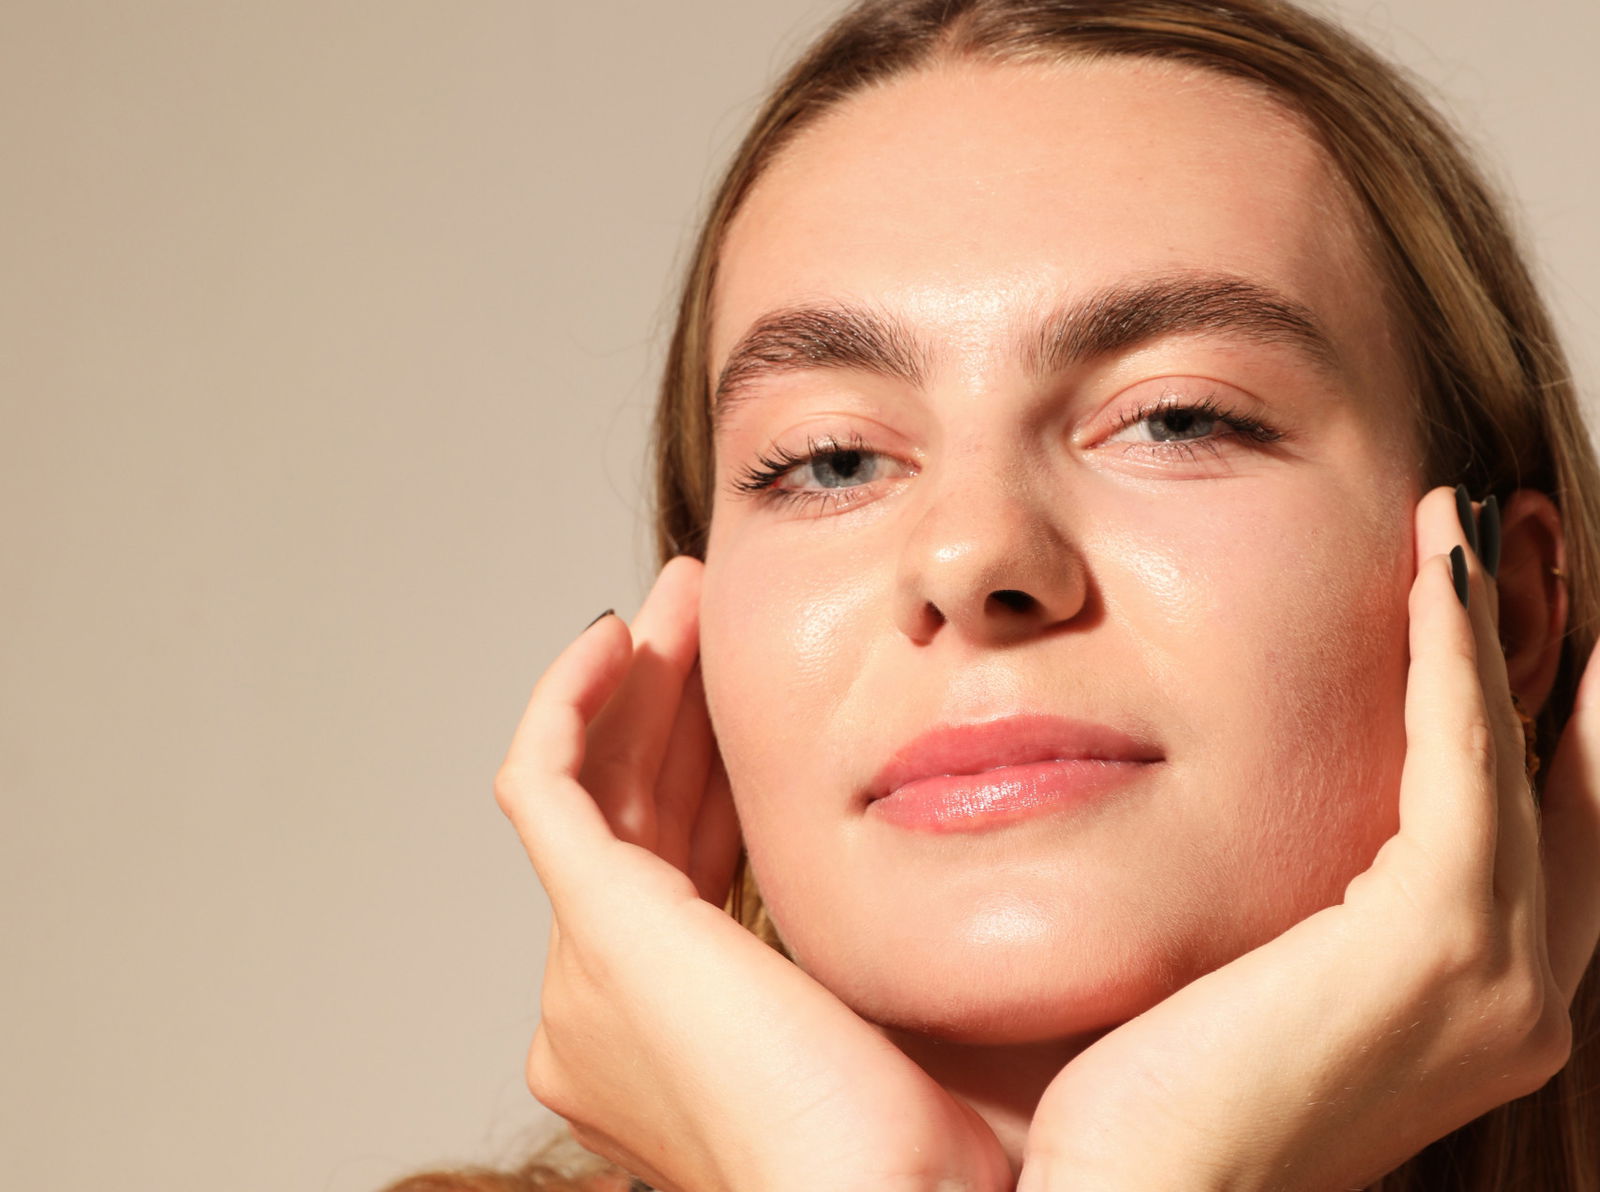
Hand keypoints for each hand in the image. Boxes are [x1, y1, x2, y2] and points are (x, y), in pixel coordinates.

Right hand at [495, 555, 1011, 1191]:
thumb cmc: (922, 1150)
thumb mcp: (877, 1003)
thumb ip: (854, 930)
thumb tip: (918, 841)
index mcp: (663, 1034)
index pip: (674, 859)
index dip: (708, 764)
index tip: (758, 690)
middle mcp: (598, 1009)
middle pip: (628, 814)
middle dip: (667, 706)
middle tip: (705, 611)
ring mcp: (584, 973)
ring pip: (592, 787)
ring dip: (633, 684)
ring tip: (682, 596)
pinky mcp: (593, 927)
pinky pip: (544, 781)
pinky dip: (570, 700)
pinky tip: (625, 636)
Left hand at [1020, 485, 1599, 1191]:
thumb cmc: (1167, 1103)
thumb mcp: (1265, 987)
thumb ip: (1313, 918)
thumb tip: (1290, 851)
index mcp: (1478, 1006)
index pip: (1533, 831)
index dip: (1532, 717)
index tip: (1500, 611)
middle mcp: (1521, 996)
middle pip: (1561, 785)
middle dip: (1547, 658)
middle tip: (1515, 543)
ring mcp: (1496, 976)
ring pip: (1521, 756)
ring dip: (1497, 627)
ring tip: (1472, 525)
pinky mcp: (1436, 942)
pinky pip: (1464, 758)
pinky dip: (1454, 653)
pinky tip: (1433, 565)